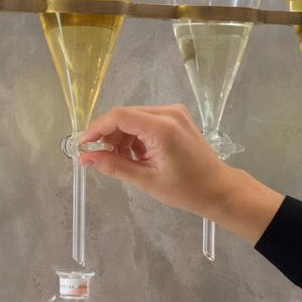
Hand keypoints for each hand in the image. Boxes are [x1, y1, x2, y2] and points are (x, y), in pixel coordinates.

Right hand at [79, 104, 284, 244]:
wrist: (218, 188)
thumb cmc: (186, 190)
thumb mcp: (146, 180)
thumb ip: (113, 166)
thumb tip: (84, 158)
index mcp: (162, 127)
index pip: (119, 116)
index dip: (96, 128)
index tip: (83, 145)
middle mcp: (168, 112)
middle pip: (125, 114)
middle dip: (109, 134)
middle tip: (103, 157)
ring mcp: (174, 112)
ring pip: (134, 116)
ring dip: (122, 135)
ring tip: (123, 160)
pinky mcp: (177, 117)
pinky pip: (146, 119)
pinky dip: (135, 134)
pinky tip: (137, 154)